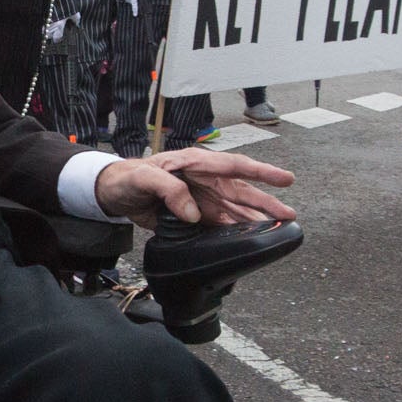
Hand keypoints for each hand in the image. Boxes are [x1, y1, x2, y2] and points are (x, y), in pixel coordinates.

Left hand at [94, 146, 297, 228]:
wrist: (111, 193)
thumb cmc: (126, 177)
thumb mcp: (143, 178)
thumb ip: (168, 190)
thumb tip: (193, 213)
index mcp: (195, 164)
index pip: (234, 166)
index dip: (261, 173)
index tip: (285, 179)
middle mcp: (203, 180)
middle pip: (242, 191)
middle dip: (266, 202)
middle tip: (289, 214)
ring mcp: (200, 198)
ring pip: (235, 209)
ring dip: (255, 218)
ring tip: (277, 228)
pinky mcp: (193, 215)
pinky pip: (219, 223)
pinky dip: (234, 231)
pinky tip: (248, 238)